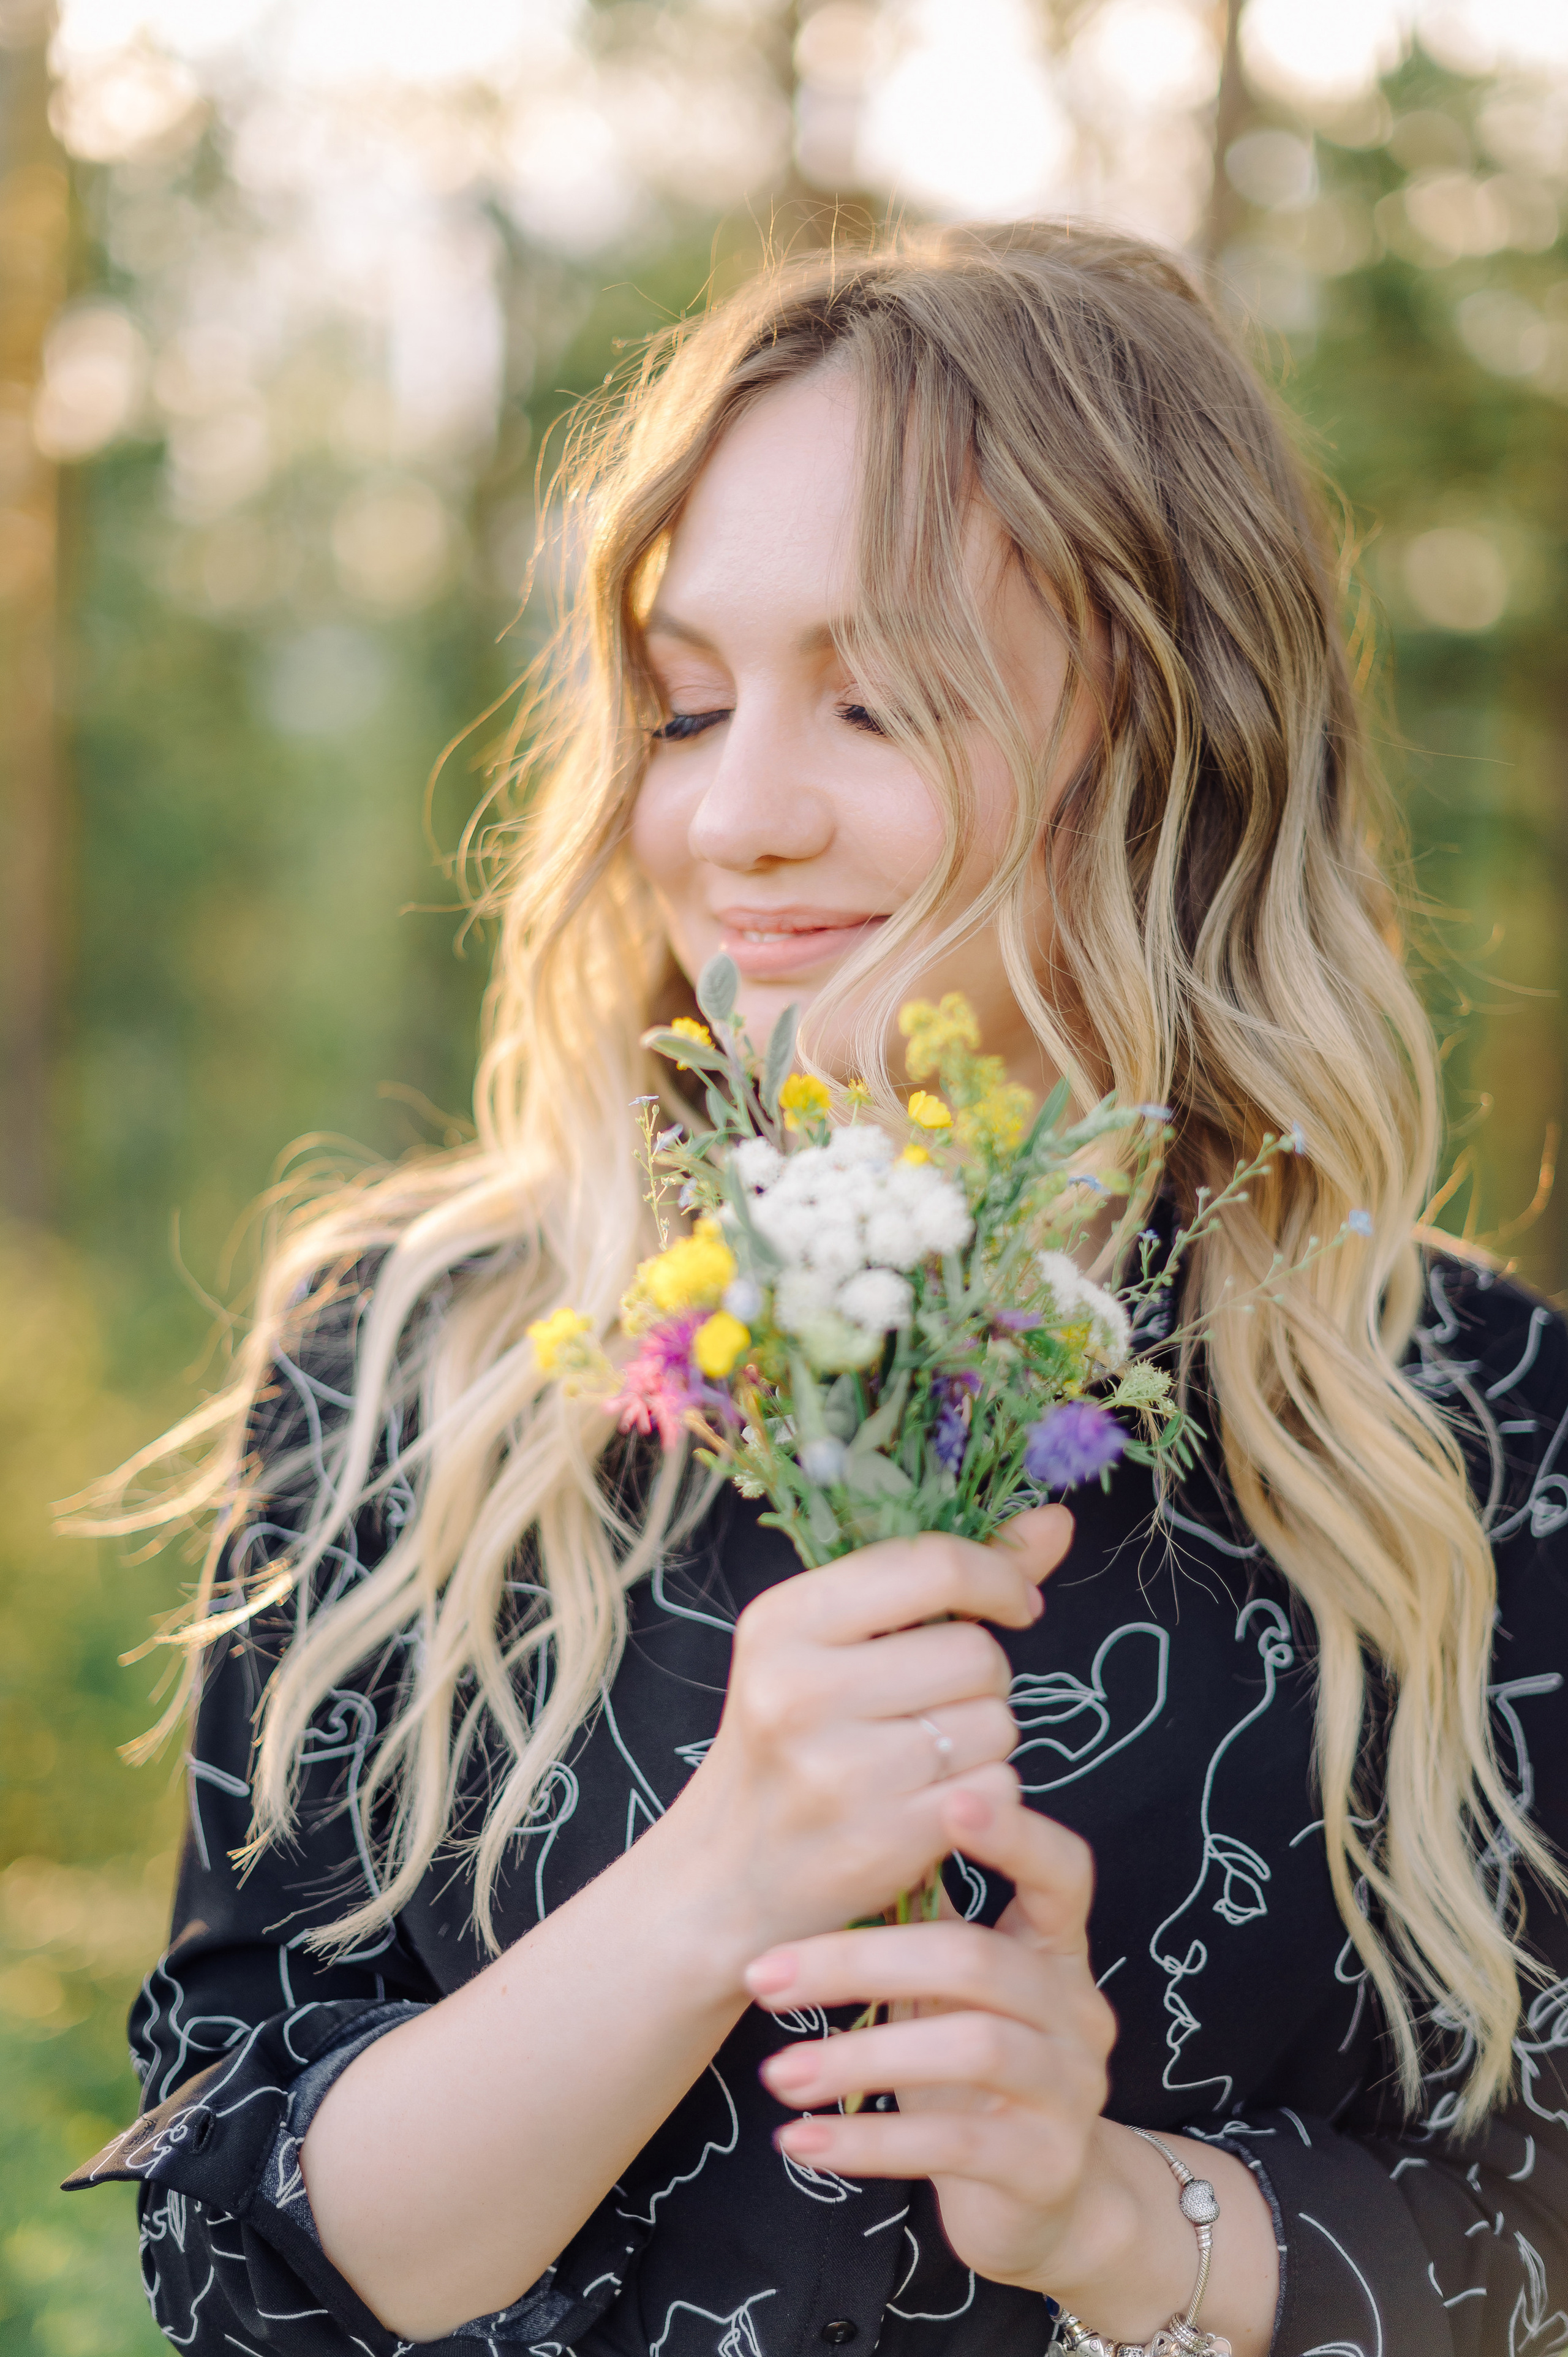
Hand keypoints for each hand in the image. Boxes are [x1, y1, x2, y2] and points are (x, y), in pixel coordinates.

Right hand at [665, 1507, 1074, 1965]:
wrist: (726, 1873)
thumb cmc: (789, 1738)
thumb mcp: (832, 1642)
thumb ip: (943, 1576)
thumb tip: (1055, 1521)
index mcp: (783, 1620)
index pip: (933, 1564)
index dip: (998, 1576)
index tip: (1015, 1602)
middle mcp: (802, 1690)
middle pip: (977, 1654)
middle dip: (982, 1676)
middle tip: (934, 1700)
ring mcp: (841, 1771)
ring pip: (996, 1723)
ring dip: (984, 1737)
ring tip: (925, 1754)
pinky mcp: (883, 1840)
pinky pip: (998, 1789)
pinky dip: (985, 1793)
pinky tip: (931, 1800)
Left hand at [744, 1782, 1119, 2299]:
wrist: (1044, 2201)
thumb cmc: (976, 2069)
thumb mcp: (955, 1992)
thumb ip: (925, 1925)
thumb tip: (836, 1837)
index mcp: (1057, 1951)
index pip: (1062, 1872)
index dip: (1015, 1834)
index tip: (947, 1798)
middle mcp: (1077, 2011)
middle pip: (976, 1960)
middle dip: (859, 1963)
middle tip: (763, 1975)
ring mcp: (1070, 2090)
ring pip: (971, 2047)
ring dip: (858, 2058)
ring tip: (776, 2073)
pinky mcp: (1046, 2165)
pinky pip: (952, 2146)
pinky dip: (868, 2141)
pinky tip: (800, 2140)